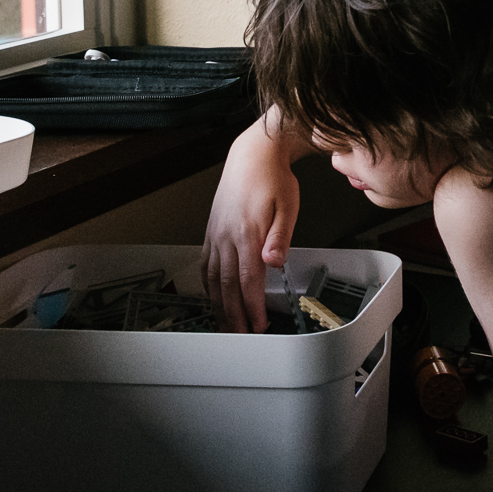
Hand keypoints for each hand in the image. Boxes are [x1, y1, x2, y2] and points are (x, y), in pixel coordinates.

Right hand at [202, 114, 308, 331]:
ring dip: (219, 306)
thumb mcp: (287, 205)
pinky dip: (207, 285)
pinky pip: (205, 264)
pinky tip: (212, 297)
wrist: (253, 154)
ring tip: (225, 326)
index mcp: (247, 232)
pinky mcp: (211, 231)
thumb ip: (280, 237)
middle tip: (241, 337)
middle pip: (227, 286)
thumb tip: (274, 262)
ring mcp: (216, 234)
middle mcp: (227, 236)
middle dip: (234, 316)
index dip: (252, 307)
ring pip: (213, 279)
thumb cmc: (273, 177)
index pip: (248, 280)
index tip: (258, 326)